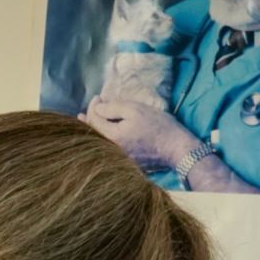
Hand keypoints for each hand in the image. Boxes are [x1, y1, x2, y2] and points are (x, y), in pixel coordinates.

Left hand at [79, 96, 198, 169]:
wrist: (176, 149)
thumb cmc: (158, 127)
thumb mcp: (136, 110)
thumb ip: (113, 107)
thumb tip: (97, 108)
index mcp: (112, 137)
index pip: (94, 120)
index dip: (93, 106)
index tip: (97, 97)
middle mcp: (110, 150)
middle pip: (93, 134)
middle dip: (88, 121)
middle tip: (82, 113)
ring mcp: (117, 158)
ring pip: (99, 143)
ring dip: (93, 131)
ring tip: (85, 123)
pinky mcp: (125, 162)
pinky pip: (108, 149)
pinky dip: (103, 139)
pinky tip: (102, 134)